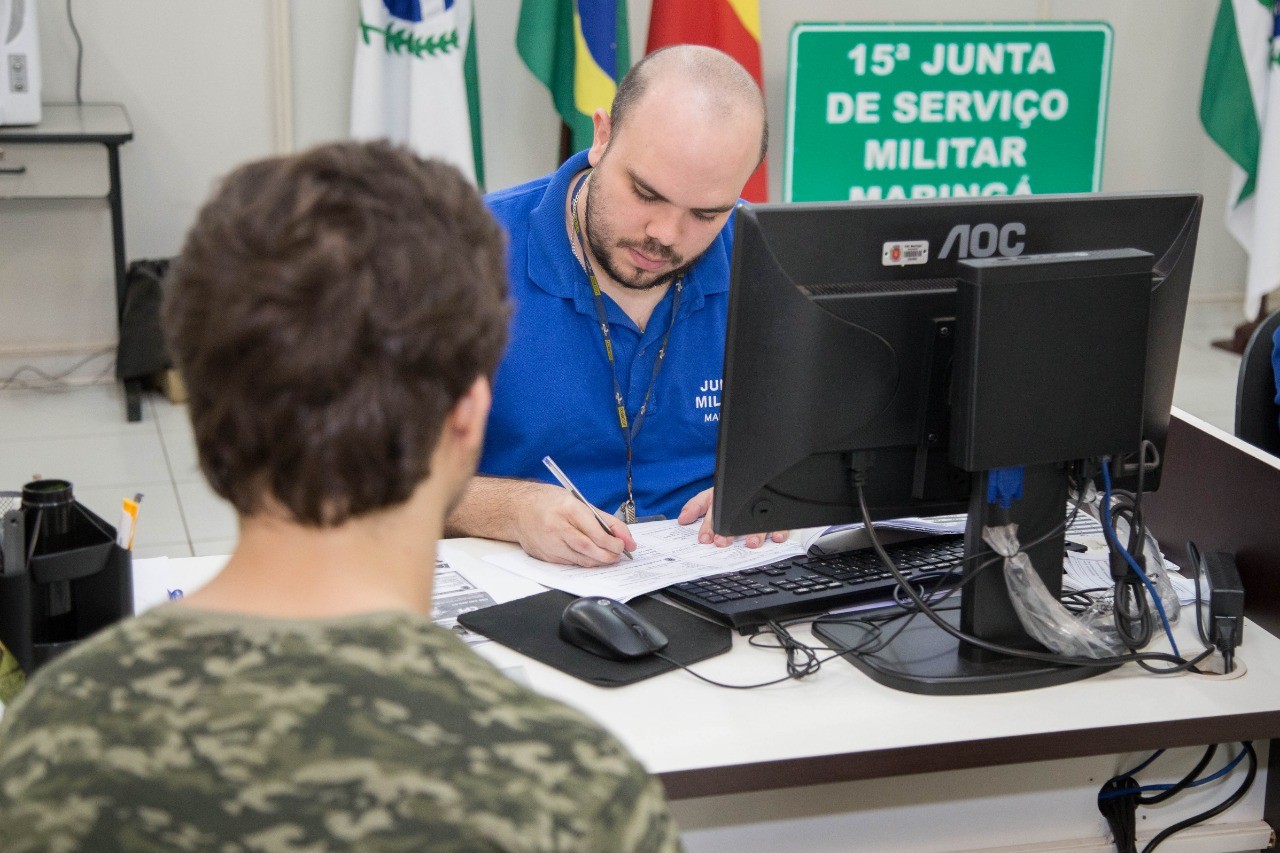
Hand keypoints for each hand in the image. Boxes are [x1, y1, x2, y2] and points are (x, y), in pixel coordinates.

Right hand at [512, 484, 636, 566]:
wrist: (518, 509)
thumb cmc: (549, 502)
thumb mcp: (577, 502)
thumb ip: (603, 520)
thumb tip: (624, 537)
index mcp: (568, 509)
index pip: (596, 533)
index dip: (613, 543)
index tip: (623, 545)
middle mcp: (557, 527)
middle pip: (589, 549)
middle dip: (608, 555)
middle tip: (617, 555)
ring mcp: (549, 543)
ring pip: (581, 559)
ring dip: (598, 561)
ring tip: (607, 556)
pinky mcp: (545, 556)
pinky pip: (570, 563)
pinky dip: (583, 561)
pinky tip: (589, 556)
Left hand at [677, 487, 788, 547]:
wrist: (754, 470)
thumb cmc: (728, 491)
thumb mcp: (710, 495)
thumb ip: (695, 506)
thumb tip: (682, 518)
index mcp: (724, 497)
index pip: (714, 511)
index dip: (708, 526)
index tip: (705, 538)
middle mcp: (743, 503)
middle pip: (736, 517)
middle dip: (728, 531)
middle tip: (722, 542)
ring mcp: (760, 507)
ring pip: (759, 521)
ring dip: (755, 533)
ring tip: (751, 543)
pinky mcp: (776, 512)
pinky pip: (781, 521)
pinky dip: (781, 530)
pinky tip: (777, 537)